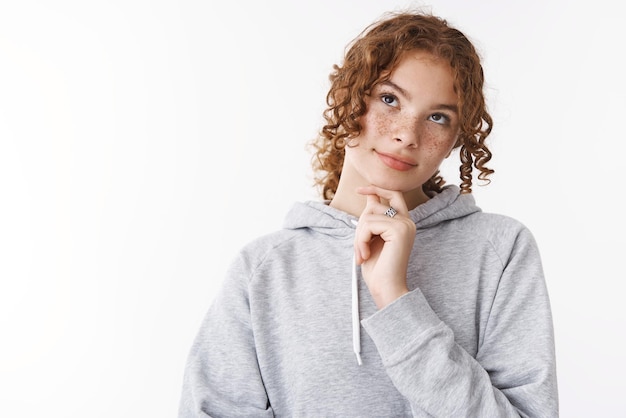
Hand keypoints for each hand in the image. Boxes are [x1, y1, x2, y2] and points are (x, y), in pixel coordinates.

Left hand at [354, 186, 415, 308]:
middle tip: (359, 248)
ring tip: (362, 254)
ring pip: (369, 216)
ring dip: (359, 236)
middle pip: (374, 206)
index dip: (376, 188)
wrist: (385, 288)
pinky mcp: (399, 230)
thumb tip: (369, 195)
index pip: (393, 194)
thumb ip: (372, 217)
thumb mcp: (371, 238)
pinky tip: (365, 255)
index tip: (359, 190)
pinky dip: (361, 240)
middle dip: (360, 225)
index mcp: (403, 223)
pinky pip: (369, 224)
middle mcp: (407, 222)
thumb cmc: (378, 268)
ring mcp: (404, 224)